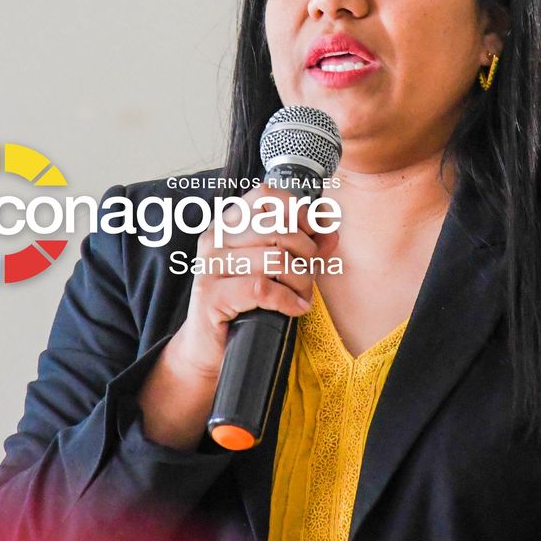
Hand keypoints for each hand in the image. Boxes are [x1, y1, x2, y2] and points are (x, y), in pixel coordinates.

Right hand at [138, 182, 339, 449]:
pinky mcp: (212, 296)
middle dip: (305, 253)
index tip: (313, 235)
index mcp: (228, 223)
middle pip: (278, 227)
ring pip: (276, 258)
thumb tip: (330, 233)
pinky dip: (289, 300)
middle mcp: (216, 239)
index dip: (298, 211)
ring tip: (302, 296)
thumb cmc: (244, 303)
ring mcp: (211, 266)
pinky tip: (295, 309)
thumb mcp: (275, 269)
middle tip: (309, 276)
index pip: (267, 195)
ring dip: (301, 281)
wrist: (210, 346)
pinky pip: (263, 288)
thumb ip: (302, 247)